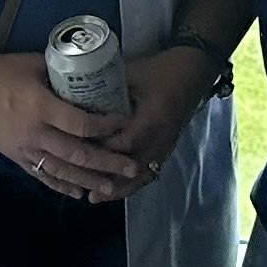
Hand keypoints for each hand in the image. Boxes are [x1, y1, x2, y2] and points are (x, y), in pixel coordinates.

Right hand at [0, 50, 136, 200]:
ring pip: (62, 172)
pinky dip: (63, 186)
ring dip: (90, 180)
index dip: (105, 125)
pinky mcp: (17, 158)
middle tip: (133, 165)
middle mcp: (34, 133)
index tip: (125, 121)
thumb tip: (93, 73)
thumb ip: (63, 73)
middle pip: (77, 154)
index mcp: (40, 106)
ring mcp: (25, 150)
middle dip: (107, 162)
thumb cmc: (1, 71)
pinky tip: (81, 193)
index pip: (80, 123)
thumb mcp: (34, 63)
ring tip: (114, 187)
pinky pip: (43, 177)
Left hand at [92, 48, 214, 203]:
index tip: (77, 151)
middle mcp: (161, 138)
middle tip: (79, 184)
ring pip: (141, 176)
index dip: (101, 149)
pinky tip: (114, 190)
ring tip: (94, 197)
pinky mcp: (167, 149)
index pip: (124, 142)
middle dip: (106, 177)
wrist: (193, 72)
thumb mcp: (132, 74)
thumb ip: (107, 88)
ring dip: (118, 188)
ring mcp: (166, 146)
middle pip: (132, 167)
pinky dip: (131, 184)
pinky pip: (149, 172)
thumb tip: (74, 98)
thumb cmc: (161, 70)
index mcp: (152, 118)